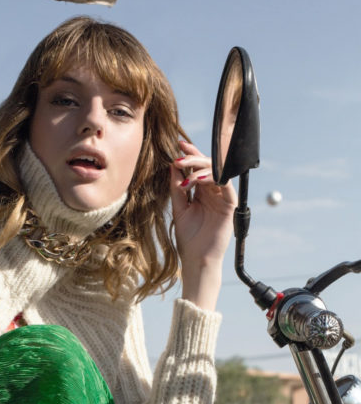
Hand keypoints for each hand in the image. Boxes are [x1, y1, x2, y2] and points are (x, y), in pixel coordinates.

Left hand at [170, 138, 236, 310]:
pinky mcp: (230, 205)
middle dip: (194, 159)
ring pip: (217, 173)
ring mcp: (222, 198)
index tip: (178, 145)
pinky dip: (213, 179)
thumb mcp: (179, 209)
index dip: (190, 155)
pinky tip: (200, 179)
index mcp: (201, 192)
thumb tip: (173, 165)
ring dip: (201, 168)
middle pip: (208, 166)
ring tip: (185, 171)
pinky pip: (225, 185)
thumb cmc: (188, 238)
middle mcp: (213, 192)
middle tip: (179, 158)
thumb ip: (177, 188)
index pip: (197, 168)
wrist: (196, 258)